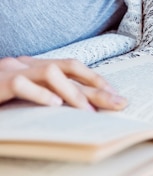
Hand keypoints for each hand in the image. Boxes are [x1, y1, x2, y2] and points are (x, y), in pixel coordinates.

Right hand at [0, 56, 127, 109]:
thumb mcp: (22, 93)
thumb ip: (44, 94)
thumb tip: (78, 107)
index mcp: (34, 65)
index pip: (72, 67)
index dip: (96, 80)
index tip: (117, 96)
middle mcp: (26, 64)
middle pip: (69, 67)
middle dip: (96, 85)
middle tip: (118, 103)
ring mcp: (12, 70)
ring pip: (50, 73)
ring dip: (72, 93)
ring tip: (88, 112)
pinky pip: (21, 85)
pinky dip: (39, 94)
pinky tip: (54, 105)